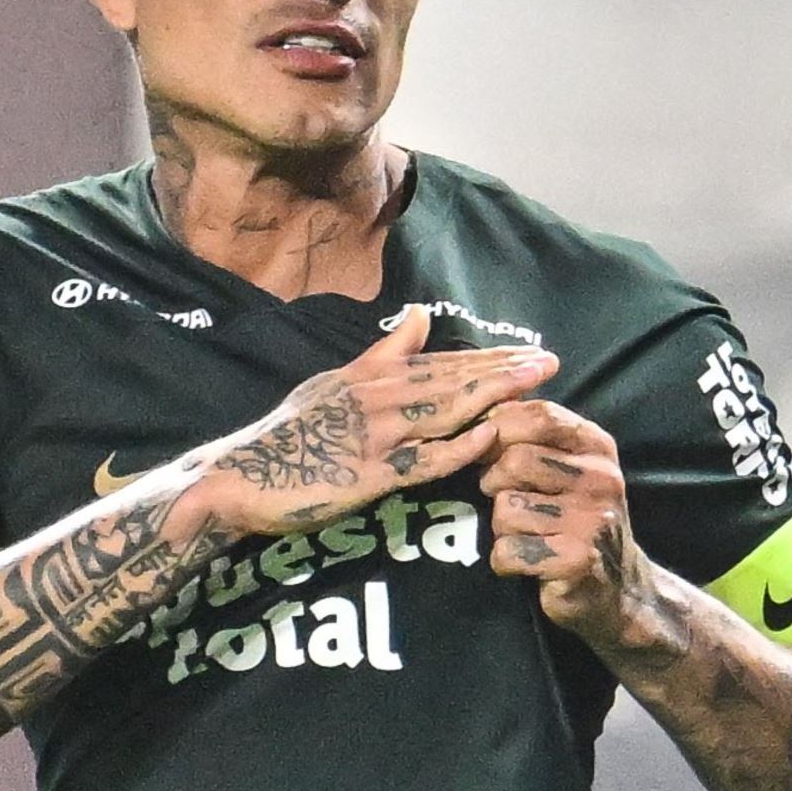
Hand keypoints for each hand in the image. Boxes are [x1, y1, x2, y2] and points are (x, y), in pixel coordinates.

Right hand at [199, 306, 558, 535]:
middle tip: (551, 360)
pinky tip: (491, 436)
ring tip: (537, 384)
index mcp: (372, 375)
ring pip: (448, 410)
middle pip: (454, 379)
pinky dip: (459, 447)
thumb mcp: (334, 381)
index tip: (529, 351)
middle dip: (505, 369)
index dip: (489, 356)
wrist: (240, 476)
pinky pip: (425, 460)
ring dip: (495, 395)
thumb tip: (418, 314)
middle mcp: (379, 397)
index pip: (442, 362)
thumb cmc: (287, 434)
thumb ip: (383, 352)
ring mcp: (376, 434)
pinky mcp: (370, 474)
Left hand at [479, 400, 655, 644]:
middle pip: (515, 460)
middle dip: (493, 481)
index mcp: (597, 446)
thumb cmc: (577, 518)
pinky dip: (505, 560)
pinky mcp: (577, 560)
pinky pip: (509, 550)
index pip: (539, 415)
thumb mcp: (568, 467)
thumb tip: (480, 408)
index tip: (485, 449)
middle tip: (503, 498)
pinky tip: (524, 562)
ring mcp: (592, 520)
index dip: (499, 429)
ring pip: (506, 508)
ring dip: (500, 526)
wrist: (618, 588)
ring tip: (523, 533)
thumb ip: (534, 436)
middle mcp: (600, 478)